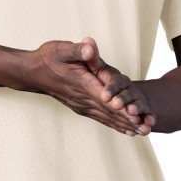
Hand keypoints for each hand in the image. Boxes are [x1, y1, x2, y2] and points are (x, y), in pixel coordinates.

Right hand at [25, 38, 151, 134]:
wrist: (33, 72)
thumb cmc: (48, 57)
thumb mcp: (62, 49)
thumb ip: (79, 50)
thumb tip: (90, 48)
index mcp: (82, 83)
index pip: (104, 97)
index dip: (120, 106)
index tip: (136, 114)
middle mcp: (83, 98)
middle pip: (109, 112)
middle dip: (128, 120)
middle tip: (147, 128)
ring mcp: (81, 105)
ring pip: (106, 118)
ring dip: (124, 125)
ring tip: (142, 132)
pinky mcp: (81, 107)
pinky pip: (100, 118)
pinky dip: (114, 124)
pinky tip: (127, 130)